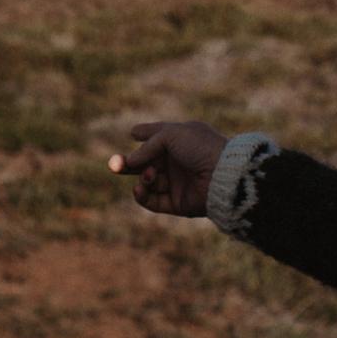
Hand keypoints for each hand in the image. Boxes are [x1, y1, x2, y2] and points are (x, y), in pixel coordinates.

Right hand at [107, 120, 227, 217]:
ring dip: (143, 178)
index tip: (133, 133)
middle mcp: (179, 161)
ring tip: (148, 175)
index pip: (159, 136)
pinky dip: (143, 195)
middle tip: (114, 164)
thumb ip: (147, 146)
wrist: (223, 175)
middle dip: (129, 163)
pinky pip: (153, 201)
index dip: (145, 134)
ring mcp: (178, 182)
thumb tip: (129, 161)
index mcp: (181, 140)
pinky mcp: (177, 204)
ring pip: (148, 181)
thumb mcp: (171, 135)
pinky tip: (139, 188)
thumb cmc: (200, 148)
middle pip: (147, 162)